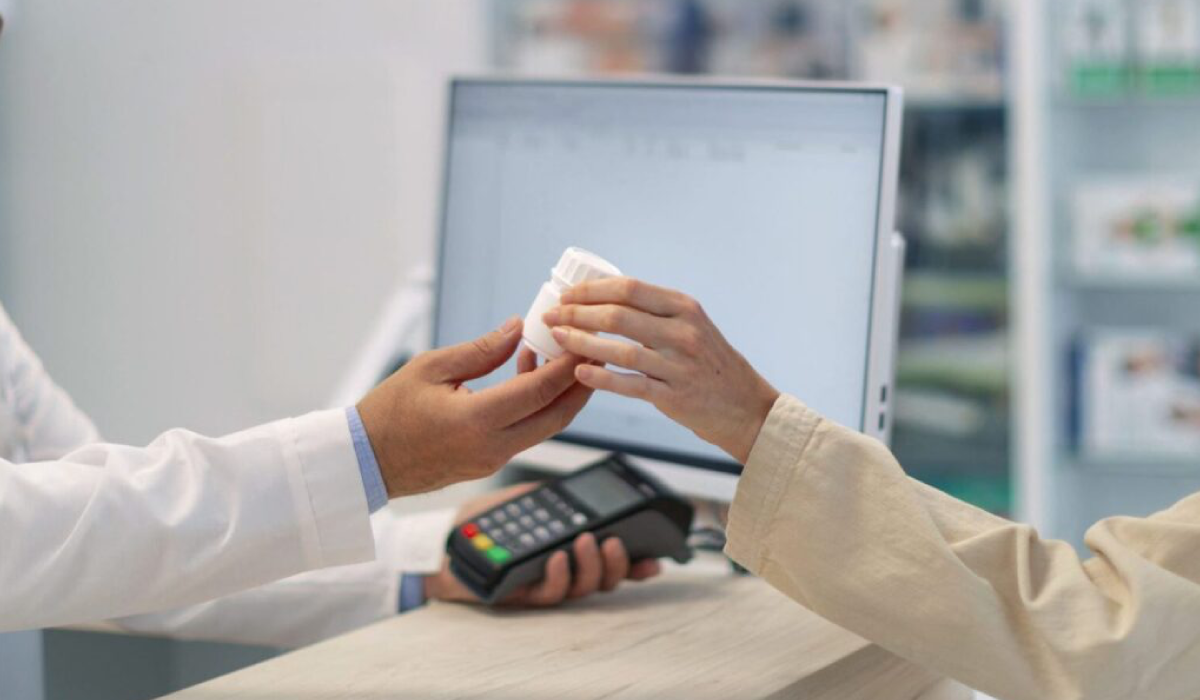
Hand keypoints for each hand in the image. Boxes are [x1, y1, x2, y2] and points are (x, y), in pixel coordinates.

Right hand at [357, 318, 592, 496]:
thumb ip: (481, 349)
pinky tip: (525, 377)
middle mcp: (492, 447)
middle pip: (558, 416)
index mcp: (477, 421)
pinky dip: (536, 407)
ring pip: (545, 427)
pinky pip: (525, 434)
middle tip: (593, 352)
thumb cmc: (389, 412)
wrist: (366, 461)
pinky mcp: (488, 464)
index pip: (541, 391)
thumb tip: (517, 328)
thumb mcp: (431, 368)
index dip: (569, 364)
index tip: (584, 340)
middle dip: (581, 384)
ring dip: (559, 395)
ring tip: (560, 358)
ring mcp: (492, 460)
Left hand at [425, 484, 662, 605]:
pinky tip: (556, 557)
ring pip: (581, 588)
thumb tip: (585, 491)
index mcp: (570, 549)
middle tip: (616, 542)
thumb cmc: (486, 523)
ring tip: (586, 541)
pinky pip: (548, 594)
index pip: (612, 560)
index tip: (658, 559)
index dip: (637, 564)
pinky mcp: (521, 594)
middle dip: (619, 564)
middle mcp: (563, 571)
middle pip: (604, 579)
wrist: (444, 539)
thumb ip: (555, 497)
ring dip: (590, 567)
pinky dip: (558, 575)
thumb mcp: (527, 500)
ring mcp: (543, 584)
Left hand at [543, 278, 778, 463]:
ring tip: (558, 339)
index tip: (567, 295)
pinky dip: (602, 377)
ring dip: (582, 342)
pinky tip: (579, 372)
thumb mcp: (692, 325)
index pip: (629, 289)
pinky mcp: (675, 395)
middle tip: (553, 317)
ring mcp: (680, 365)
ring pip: (620, 349)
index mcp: (684, 307)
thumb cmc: (710, 363)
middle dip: (578, 314)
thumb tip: (604, 297)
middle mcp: (684, 332)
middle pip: (619, 315)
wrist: (746, 406)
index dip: (592, 290)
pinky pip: (631, 384)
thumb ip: (655, 312)